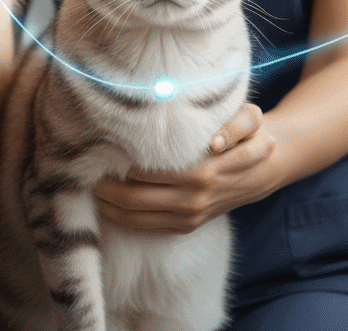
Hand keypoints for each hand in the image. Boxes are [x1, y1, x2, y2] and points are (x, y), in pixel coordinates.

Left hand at [94, 103, 278, 233]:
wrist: (264, 169)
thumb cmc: (250, 136)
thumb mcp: (251, 119)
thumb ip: (236, 125)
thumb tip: (213, 141)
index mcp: (204, 172)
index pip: (149, 172)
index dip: (121, 164)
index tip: (99, 150)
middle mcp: (194, 199)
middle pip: (135, 198)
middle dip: (106, 187)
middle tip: (83, 169)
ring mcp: (190, 216)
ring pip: (137, 217)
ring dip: (109, 205)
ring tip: (88, 185)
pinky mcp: (187, 226)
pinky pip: (147, 227)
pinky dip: (123, 218)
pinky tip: (105, 205)